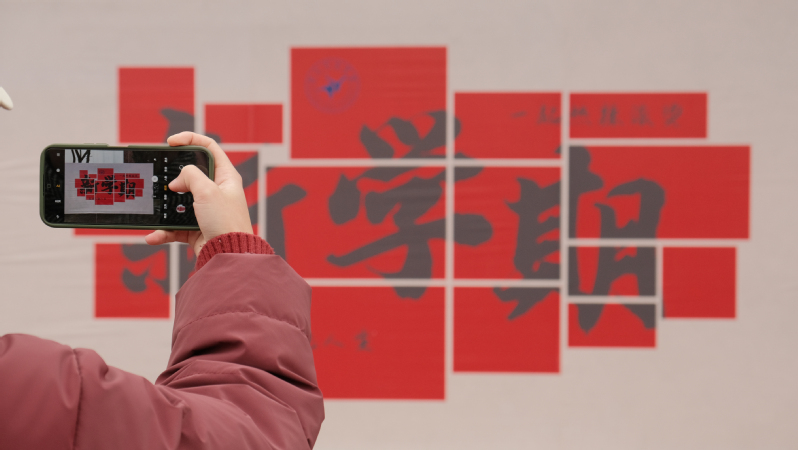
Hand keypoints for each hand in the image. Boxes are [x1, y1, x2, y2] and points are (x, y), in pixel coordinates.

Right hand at [144, 132, 252, 255]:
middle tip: (159, 176)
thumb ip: (190, 176)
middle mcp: (217, 191)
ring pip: (179, 201)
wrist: (228, 256)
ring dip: (164, 207)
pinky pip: (175, 226)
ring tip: (155, 208)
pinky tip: (154, 235)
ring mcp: (206, 209)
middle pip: (190, 174)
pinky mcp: (197, 227)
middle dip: (172, 176)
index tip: (171, 142)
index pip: (209, 147)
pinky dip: (163, 231)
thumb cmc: (226, 222)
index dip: (190, 139)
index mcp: (226, 176)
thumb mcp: (208, 191)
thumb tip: (176, 182)